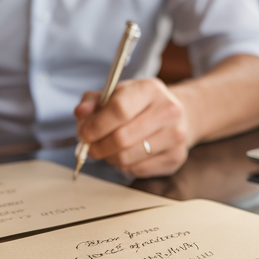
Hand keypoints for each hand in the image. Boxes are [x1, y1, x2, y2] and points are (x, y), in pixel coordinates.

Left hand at [74, 78, 192, 176]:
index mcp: (150, 89)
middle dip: (99, 146)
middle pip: (122, 138)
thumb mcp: (115, 94)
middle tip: (91, 147)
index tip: (84, 133)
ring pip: (127, 158)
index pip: (118, 109)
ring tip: (109, 149)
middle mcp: (168, 111)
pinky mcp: (176, 157)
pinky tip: (127, 155)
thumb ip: (93, 102)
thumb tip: (81, 113)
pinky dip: (125, 166)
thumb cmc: (140, 104)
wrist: (178, 114)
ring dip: (110, 157)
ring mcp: (176, 135)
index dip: (96, 125)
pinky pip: (138, 170)